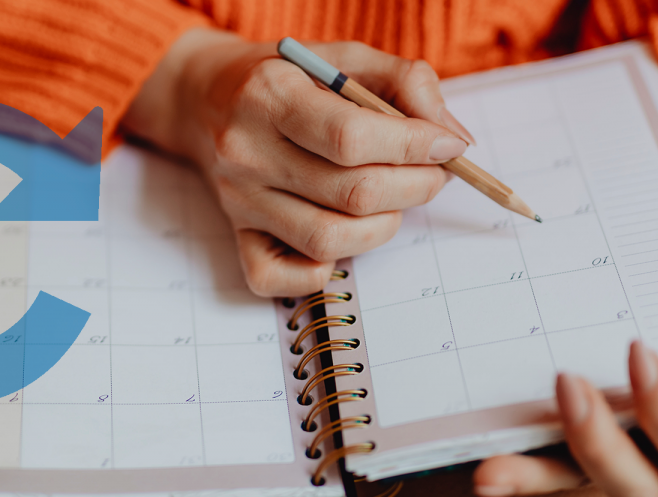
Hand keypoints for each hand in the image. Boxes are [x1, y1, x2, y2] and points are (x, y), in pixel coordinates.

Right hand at [122, 29, 470, 296]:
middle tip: (432, 174)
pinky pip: (278, 278)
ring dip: (382, 226)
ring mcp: (239, 199)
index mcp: (270, 94)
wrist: (205, 98)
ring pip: (329, 240)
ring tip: (392, 200)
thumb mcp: (343, 57)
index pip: (352, 137)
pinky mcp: (236, 234)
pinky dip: (319, 272)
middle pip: (352, 194)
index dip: (415, 147)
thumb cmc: (286, 78)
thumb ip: (405, 83)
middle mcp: (247, 151)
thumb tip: (452, 139)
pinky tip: (340, 236)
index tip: (448, 146)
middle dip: (415, 187)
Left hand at [473, 293, 657, 496]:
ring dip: (534, 482)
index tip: (638, 349)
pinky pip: (538, 483)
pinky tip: (478, 469)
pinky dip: (510, 478)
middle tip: (564, 383)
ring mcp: (612, 474)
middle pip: (638, 484)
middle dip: (601, 443)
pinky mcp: (565, 469)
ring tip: (489, 471)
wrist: (657, 330)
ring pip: (577, 492)